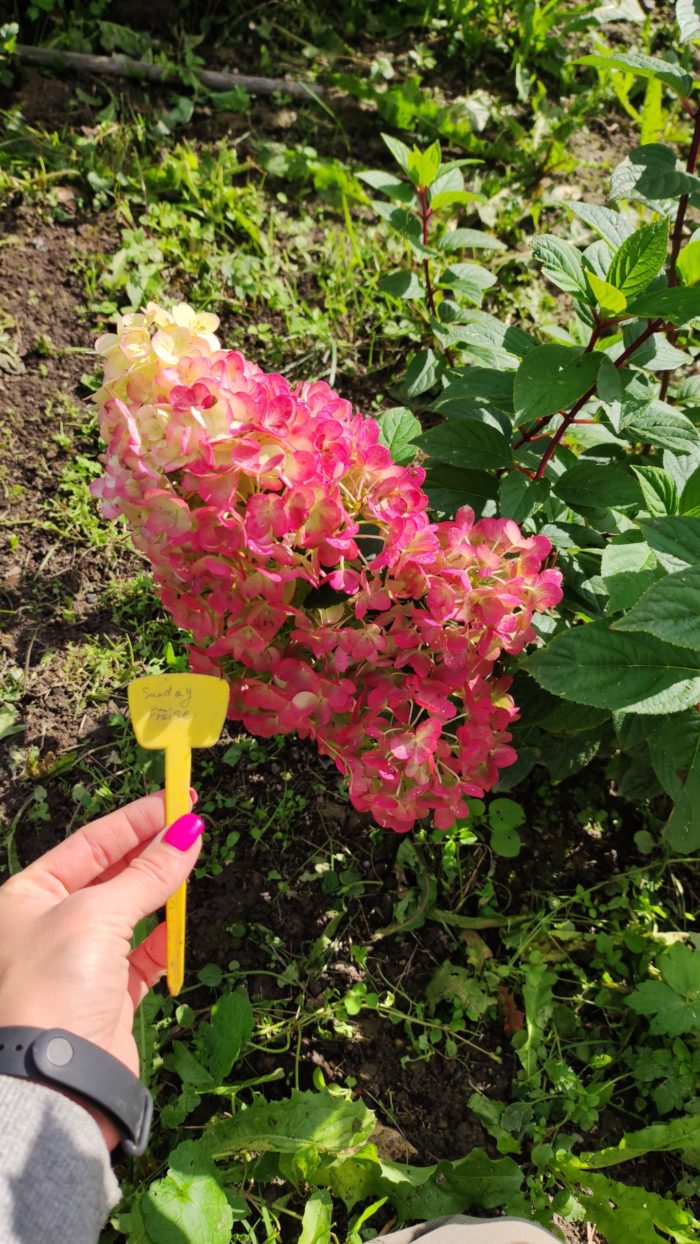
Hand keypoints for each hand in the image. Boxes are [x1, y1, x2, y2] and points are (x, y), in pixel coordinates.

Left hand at [0, 792, 203, 1148]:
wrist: (56, 1079)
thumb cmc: (56, 984)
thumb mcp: (99, 913)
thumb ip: (148, 872)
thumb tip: (188, 832)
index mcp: (27, 897)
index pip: (90, 843)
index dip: (135, 820)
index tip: (176, 799)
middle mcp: (48, 925)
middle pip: (110, 873)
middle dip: (151, 850)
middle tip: (192, 823)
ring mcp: (78, 961)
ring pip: (129, 911)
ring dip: (161, 889)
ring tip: (192, 862)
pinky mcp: (106, 996)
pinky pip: (141, 955)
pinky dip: (163, 937)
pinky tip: (180, 921)